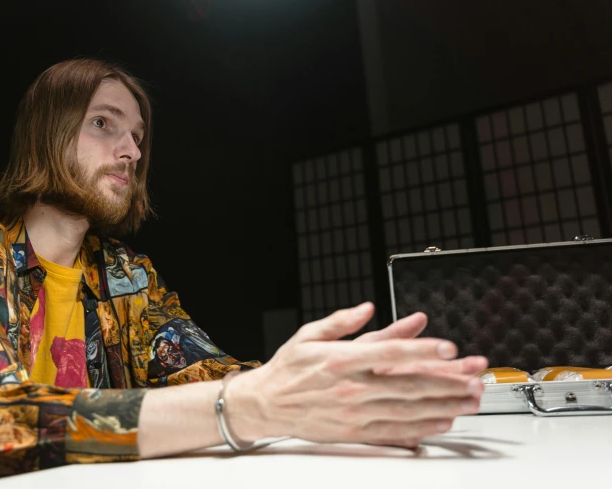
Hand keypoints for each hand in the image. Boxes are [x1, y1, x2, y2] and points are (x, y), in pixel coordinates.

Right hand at [226, 303, 486, 446]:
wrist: (265, 405)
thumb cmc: (287, 369)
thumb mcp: (310, 334)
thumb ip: (342, 322)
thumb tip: (368, 307)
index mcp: (341, 360)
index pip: (390, 353)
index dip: (423, 350)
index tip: (449, 348)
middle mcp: (351, 388)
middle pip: (408, 384)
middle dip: (447, 380)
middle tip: (475, 376)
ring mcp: (354, 412)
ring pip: (408, 410)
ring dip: (443, 405)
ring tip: (470, 399)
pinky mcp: (354, 432)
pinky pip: (395, 431)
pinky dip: (422, 428)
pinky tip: (443, 422)